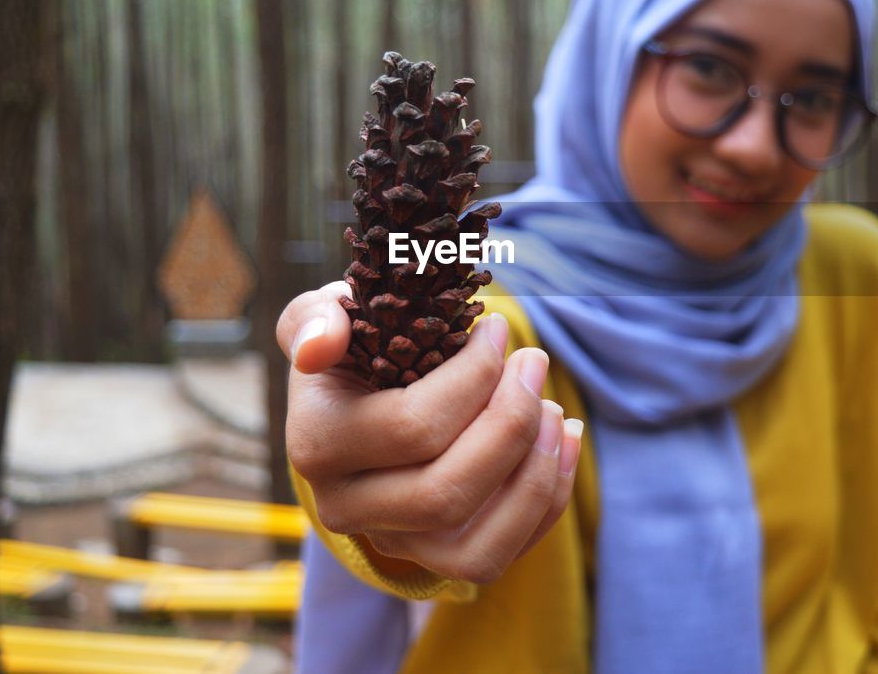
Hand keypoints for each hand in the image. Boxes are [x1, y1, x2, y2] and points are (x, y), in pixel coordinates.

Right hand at [278, 281, 582, 584]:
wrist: (361, 400)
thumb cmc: (355, 346)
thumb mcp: (326, 316)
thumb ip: (313, 319)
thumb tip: (319, 346)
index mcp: (317, 444)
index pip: (413, 427)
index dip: (473, 376)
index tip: (497, 328)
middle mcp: (344, 507)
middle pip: (446, 493)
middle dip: (511, 423)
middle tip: (534, 362)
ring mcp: (392, 543)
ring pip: (476, 549)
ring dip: (535, 476)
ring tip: (555, 409)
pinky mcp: (434, 561)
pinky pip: (499, 557)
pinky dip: (546, 502)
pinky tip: (563, 441)